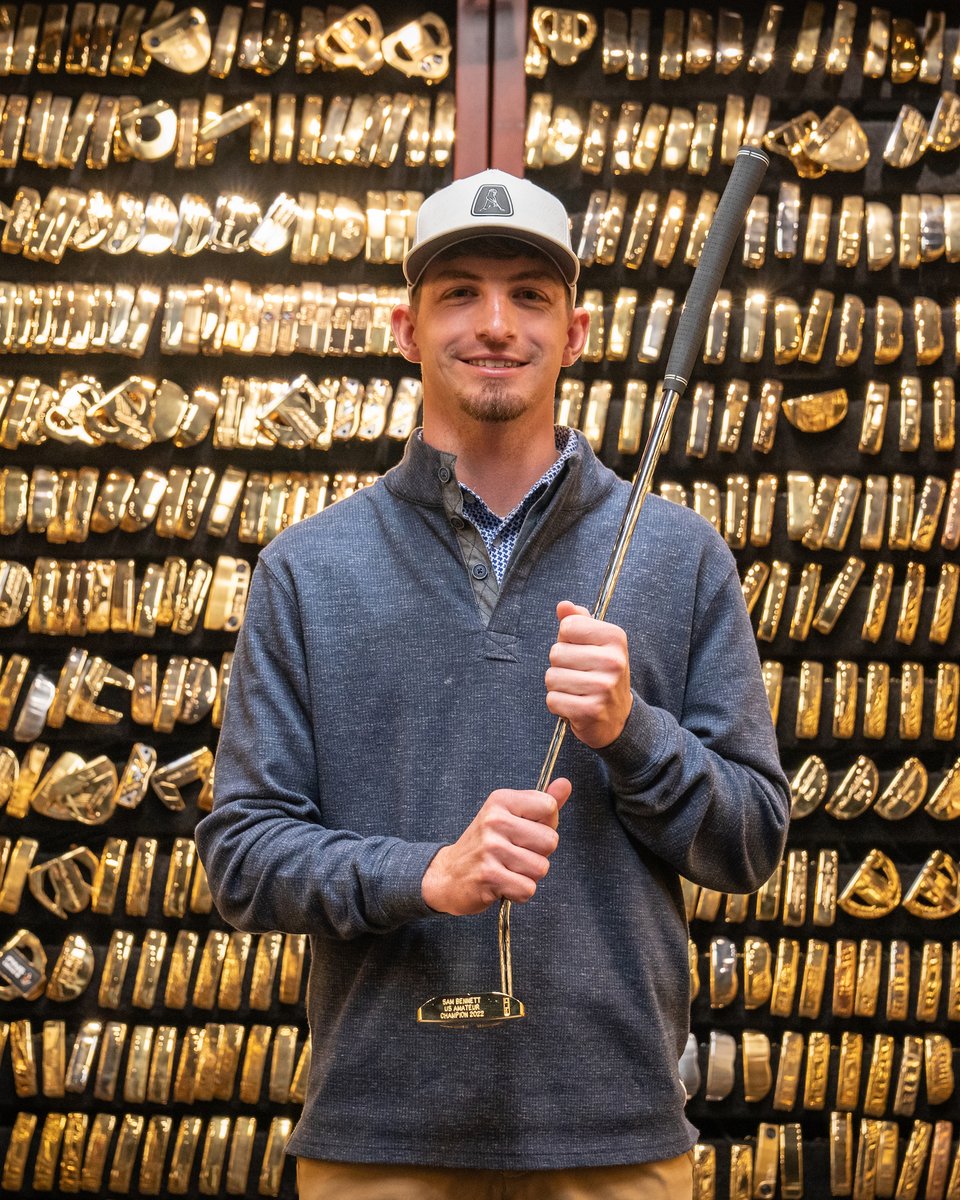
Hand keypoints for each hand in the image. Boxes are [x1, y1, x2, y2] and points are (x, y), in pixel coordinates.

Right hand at [421, 778, 570, 914]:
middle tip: (514, 854)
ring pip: (541, 868)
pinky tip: (503, 884)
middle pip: (550, 840)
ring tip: (508, 869)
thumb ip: (540, 803)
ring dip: (528, 875)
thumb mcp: (510, 816)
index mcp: (501, 800)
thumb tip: (566, 784)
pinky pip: (528, 889)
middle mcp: (494, 820)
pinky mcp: (489, 876)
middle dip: (538, 854)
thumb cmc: (487, 844)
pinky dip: (519, 892)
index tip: (525, 831)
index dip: (546, 824)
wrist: (448, 874)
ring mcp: (490, 848)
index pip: (549, 806)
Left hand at [545, 600, 632, 748]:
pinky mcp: (590, 710)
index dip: (567, 640)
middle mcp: (614, 661)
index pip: (568, 626)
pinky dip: (558, 705)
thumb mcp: (596, 644)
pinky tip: (575, 706)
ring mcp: (603, 687)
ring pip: (552, 677)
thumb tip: (563, 605)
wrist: (617, 718)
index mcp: (616, 638)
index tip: (582, 652)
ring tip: (577, 691)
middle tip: (579, 675)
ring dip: (558, 686)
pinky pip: (552, 700)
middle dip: (560, 666)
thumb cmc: (600, 674)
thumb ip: (579, 622)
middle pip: (556, 652)